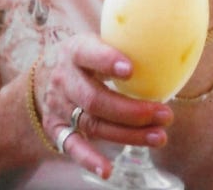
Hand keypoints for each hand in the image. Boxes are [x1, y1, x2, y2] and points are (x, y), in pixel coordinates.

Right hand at [33, 33, 172, 178]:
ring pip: (93, 124)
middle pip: (95, 99)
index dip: (107, 60)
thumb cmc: (84, 56)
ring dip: (128, 135)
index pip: (88, 54)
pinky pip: (72, 146)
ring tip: (159, 136)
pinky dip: (89, 160)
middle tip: (165, 114)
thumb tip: (167, 47)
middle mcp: (65, 79)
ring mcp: (59, 105)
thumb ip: (121, 44)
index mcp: (75, 51)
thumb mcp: (95, 41)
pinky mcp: (56, 128)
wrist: (45, 73)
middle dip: (132, 111)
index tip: (131, 69)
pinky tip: (108, 170)